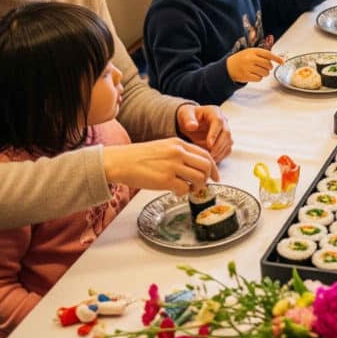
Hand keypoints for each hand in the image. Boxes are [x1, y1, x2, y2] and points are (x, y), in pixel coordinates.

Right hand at [101, 138, 219, 192]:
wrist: (120, 161)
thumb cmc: (139, 157)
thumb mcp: (164, 147)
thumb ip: (180, 154)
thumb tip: (195, 168)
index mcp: (179, 144)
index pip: (205, 154)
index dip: (214, 167)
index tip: (216, 177)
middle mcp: (178, 153)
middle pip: (206, 166)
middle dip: (207, 178)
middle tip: (201, 185)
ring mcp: (172, 166)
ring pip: (199, 178)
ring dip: (196, 187)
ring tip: (187, 189)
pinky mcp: (165, 180)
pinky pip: (184, 189)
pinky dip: (183, 193)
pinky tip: (175, 192)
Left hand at [176, 103, 232, 161]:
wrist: (190, 121)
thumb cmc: (187, 117)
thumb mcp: (185, 115)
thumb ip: (188, 119)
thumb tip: (192, 126)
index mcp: (214, 112)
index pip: (218, 122)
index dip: (215, 133)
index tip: (209, 144)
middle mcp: (223, 121)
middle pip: (226, 133)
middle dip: (218, 145)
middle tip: (209, 155)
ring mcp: (225, 131)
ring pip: (228, 142)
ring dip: (219, 152)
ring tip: (208, 159)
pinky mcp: (225, 140)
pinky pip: (227, 149)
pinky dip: (221, 156)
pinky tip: (211, 160)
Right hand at [226, 47, 283, 82]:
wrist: (228, 67)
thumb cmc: (242, 59)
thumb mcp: (251, 52)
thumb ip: (263, 54)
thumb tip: (277, 58)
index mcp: (253, 51)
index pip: (268, 54)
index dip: (277, 58)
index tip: (282, 62)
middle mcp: (251, 58)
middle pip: (268, 65)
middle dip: (269, 67)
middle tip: (266, 67)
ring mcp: (248, 67)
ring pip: (265, 73)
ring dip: (265, 73)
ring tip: (258, 70)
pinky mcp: (246, 76)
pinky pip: (259, 79)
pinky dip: (259, 78)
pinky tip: (254, 74)